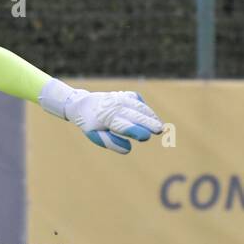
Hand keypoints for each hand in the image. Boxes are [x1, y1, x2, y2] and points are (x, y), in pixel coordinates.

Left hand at [38, 79, 162, 153]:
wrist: (83, 104)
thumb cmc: (91, 124)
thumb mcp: (96, 136)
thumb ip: (112, 143)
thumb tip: (128, 149)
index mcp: (105, 119)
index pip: (123, 126)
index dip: (135, 131)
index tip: (146, 136)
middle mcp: (114, 106)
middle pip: (134, 115)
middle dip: (148, 122)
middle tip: (160, 130)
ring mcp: (120, 98)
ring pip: (138, 106)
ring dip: (150, 115)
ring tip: (160, 126)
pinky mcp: (124, 94)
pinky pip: (137, 99)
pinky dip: (144, 107)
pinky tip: (149, 116)